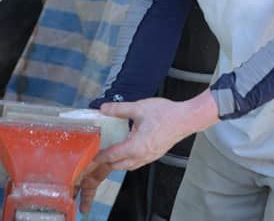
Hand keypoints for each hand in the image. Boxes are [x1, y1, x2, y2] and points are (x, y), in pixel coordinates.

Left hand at [77, 90, 218, 211]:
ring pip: (127, 166)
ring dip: (116, 163)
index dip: (97, 157)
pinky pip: (136, 163)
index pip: (111, 156)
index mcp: (136, 146)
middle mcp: (141, 156)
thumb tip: (104, 108)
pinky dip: (127, 160)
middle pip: (117, 165)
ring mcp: (149, 157)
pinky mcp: (155, 155)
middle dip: (104, 164)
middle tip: (94, 158)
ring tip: (107, 156)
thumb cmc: (166, 114)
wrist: (187, 119)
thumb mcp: (140, 107)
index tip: (87, 157)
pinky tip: (125, 151)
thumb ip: (120, 109)